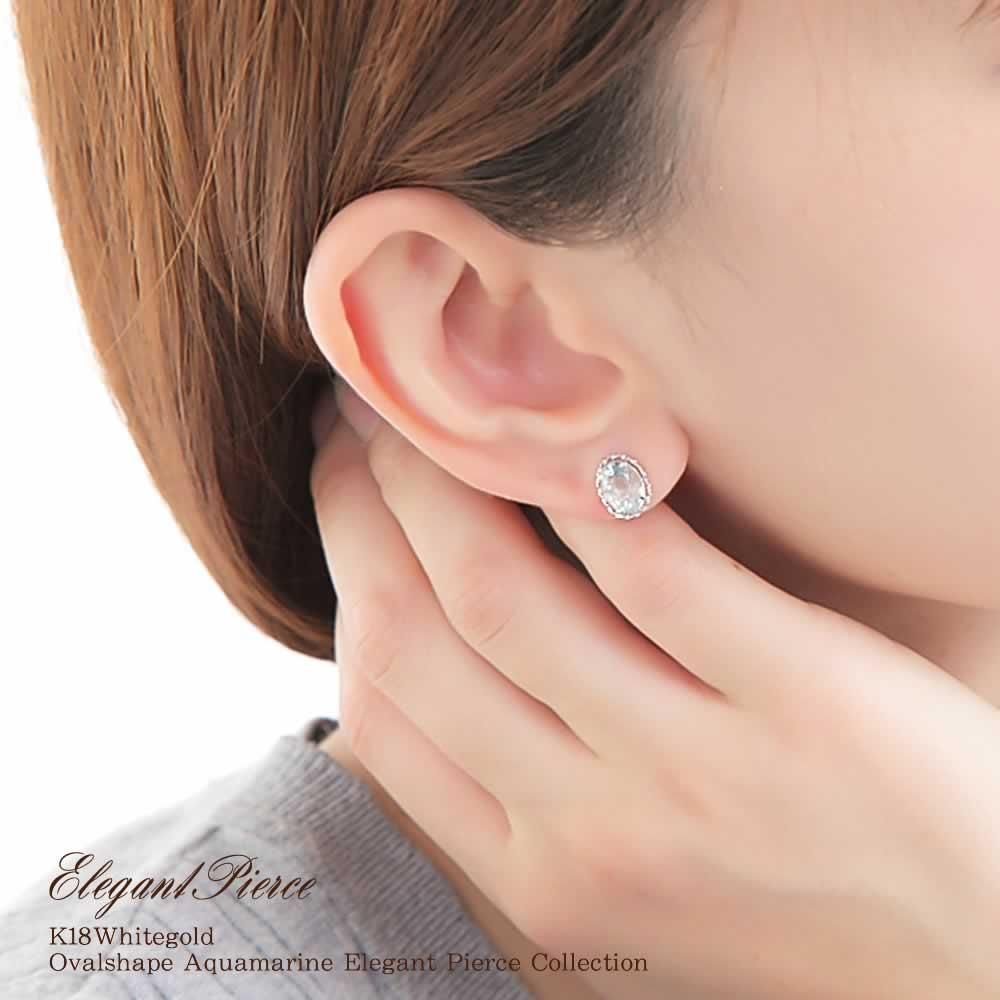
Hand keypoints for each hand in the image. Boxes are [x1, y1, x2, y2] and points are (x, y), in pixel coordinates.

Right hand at [310, 380, 999, 999]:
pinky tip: (569, 427)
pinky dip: (588, 489)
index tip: (340, 489)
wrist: (971, 949)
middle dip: (365, 505)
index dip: (340, 575)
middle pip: (418, 639)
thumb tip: (425, 655)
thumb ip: (520, 787)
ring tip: (436, 405)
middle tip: (359, 417)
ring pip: (505, 597)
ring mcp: (692, 771)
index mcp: (534, 877)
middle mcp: (589, 829)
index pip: (378, 711)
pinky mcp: (800, 704)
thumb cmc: (782, 895)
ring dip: (446, 481)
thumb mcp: (618, 878)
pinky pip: (655, 571)